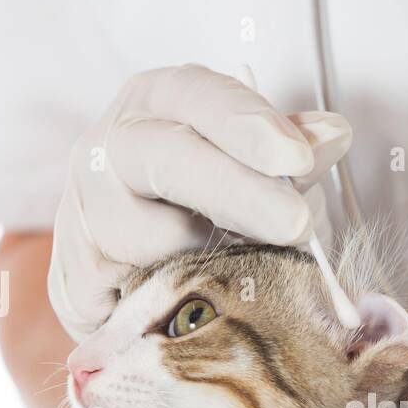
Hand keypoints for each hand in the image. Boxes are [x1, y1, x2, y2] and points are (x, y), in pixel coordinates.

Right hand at [48, 64, 350, 339]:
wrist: (121, 265)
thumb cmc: (198, 203)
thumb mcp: (247, 167)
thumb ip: (287, 155)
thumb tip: (332, 136)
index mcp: (156, 103)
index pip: (197, 95)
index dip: (246, 123)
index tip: (299, 157)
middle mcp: (107, 148)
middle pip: (166, 159)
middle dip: (238, 192)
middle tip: (296, 224)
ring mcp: (82, 215)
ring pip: (150, 237)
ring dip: (212, 261)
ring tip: (252, 277)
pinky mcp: (75, 283)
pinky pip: (133, 301)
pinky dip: (175, 310)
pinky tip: (200, 312)